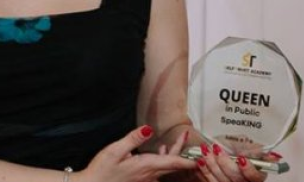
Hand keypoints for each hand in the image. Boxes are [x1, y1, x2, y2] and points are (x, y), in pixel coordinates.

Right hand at [75, 125, 196, 181]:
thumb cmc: (102, 170)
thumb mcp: (116, 150)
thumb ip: (133, 139)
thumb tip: (148, 128)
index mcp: (146, 166)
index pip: (173, 161)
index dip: (188, 159)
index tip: (201, 156)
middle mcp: (149, 175)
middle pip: (172, 163)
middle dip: (182, 150)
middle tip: (187, 135)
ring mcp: (145, 179)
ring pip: (165, 167)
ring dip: (173, 154)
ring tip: (178, 140)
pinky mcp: (140, 180)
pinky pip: (157, 171)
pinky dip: (163, 160)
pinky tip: (160, 152)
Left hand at [193, 144, 279, 181]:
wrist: (225, 158)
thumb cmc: (241, 153)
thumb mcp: (251, 150)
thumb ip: (259, 152)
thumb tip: (275, 156)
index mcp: (256, 178)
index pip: (255, 178)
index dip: (249, 169)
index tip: (241, 158)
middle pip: (235, 178)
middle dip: (224, 163)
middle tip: (216, 148)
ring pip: (220, 181)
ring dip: (211, 165)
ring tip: (205, 151)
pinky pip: (209, 181)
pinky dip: (203, 170)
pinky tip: (199, 160)